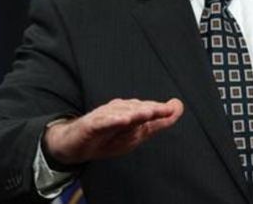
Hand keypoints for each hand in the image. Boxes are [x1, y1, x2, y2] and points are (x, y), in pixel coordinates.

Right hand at [43, 98, 183, 165]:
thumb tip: (178, 107)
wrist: (74, 146)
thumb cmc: (106, 138)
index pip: (148, 109)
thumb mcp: (134, 134)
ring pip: (122, 112)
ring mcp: (104, 116)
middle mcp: (118, 110)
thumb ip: (157, 123)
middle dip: (151, 109)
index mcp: (130, 112)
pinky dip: (112, 120)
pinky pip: (103, 122)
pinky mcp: (91, 125)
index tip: (175, 107)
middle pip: (137, 108)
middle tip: (165, 109)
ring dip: (135, 112)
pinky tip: (121, 121)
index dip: (161, 109)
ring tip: (148, 114)